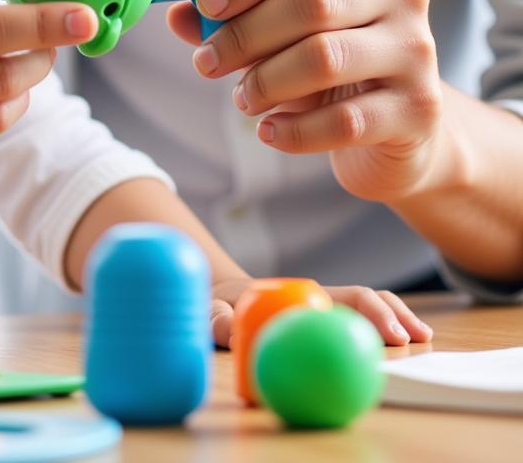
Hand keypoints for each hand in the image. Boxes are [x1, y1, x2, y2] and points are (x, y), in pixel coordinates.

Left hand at [167, 0, 445, 204]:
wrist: (397, 122)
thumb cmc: (325, 56)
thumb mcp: (278, 25)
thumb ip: (229, 14)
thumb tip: (179, 15)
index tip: (205, 4)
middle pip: (312, 1)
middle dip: (244, 34)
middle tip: (207, 63)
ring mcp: (416, 48)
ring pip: (325, 58)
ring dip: (265, 81)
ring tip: (242, 98)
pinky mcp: (419, 108)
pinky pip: (344, 120)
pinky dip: (294, 130)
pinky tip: (270, 131)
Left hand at [208, 276, 432, 348]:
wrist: (225, 300)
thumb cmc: (221, 308)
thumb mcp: (214, 309)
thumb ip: (219, 318)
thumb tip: (232, 328)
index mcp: (298, 293)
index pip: (342, 296)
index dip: (369, 311)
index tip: (389, 335)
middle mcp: (318, 296)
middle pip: (362, 298)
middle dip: (391, 314)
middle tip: (415, 339)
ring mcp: (326, 307)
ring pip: (367, 306)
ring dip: (395, 318)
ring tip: (423, 337)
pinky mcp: (328, 321)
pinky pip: (358, 322)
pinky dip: (384, 328)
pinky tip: (406, 344)